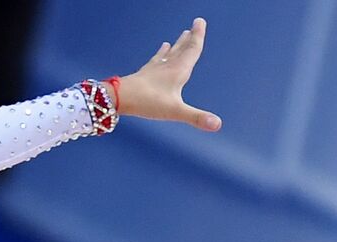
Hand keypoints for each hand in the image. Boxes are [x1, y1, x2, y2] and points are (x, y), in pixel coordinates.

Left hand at [119, 16, 221, 130]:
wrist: (119, 97)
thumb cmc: (147, 102)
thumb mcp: (174, 111)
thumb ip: (196, 117)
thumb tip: (217, 125)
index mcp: (179, 71)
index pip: (192, 50)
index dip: (198, 36)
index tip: (199, 21)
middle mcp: (168, 67)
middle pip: (182, 49)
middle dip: (190, 38)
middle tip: (195, 25)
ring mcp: (154, 69)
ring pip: (170, 53)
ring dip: (178, 44)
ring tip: (182, 35)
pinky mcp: (144, 74)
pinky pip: (156, 60)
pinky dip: (161, 53)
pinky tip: (162, 48)